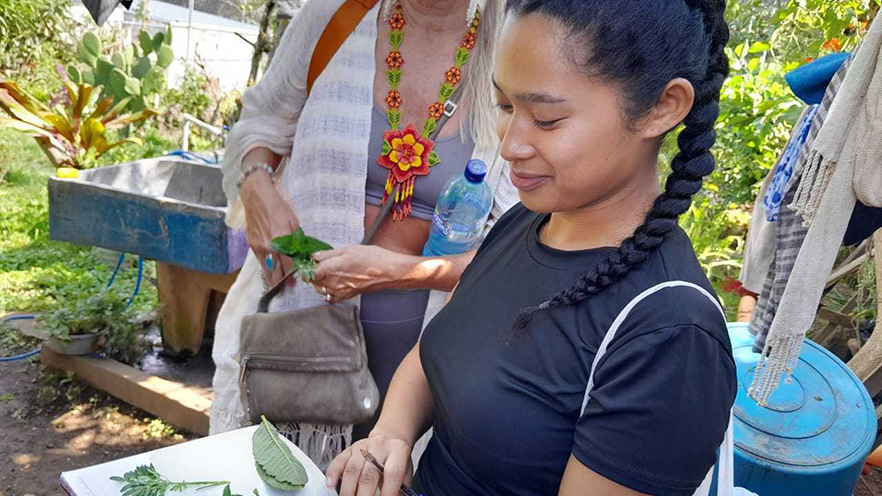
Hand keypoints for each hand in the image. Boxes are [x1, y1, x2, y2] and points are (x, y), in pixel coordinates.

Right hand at [240, 171, 298, 286]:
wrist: (257, 197)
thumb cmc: (277, 206)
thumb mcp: (293, 222)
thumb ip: (295, 240)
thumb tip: (299, 252)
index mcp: (280, 240)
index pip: (287, 264)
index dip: (291, 274)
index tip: (295, 282)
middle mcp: (267, 246)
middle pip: (274, 271)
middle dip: (281, 282)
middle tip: (287, 290)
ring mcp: (257, 247)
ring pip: (265, 268)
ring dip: (272, 277)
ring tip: (278, 285)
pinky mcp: (251, 244)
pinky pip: (260, 260)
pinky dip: (266, 267)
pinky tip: (270, 271)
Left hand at [312, 245, 410, 302]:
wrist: (387, 272)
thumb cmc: (371, 258)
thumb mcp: (348, 249)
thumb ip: (328, 254)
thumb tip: (315, 256)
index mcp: (330, 269)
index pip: (308, 273)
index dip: (306, 267)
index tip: (308, 262)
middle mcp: (332, 283)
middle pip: (313, 282)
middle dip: (313, 274)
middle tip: (319, 264)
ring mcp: (339, 291)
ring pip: (320, 290)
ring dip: (320, 282)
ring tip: (328, 272)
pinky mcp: (346, 296)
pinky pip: (330, 297)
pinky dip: (328, 291)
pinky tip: (334, 283)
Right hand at [325, 431, 412, 495]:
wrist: (389, 438)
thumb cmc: (396, 459)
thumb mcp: (405, 471)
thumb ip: (401, 487)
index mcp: (398, 450)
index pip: (393, 473)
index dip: (388, 491)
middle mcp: (379, 446)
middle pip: (369, 474)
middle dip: (364, 495)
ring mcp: (362, 446)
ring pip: (352, 470)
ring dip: (348, 491)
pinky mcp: (349, 449)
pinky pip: (338, 462)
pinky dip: (333, 475)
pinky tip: (331, 486)